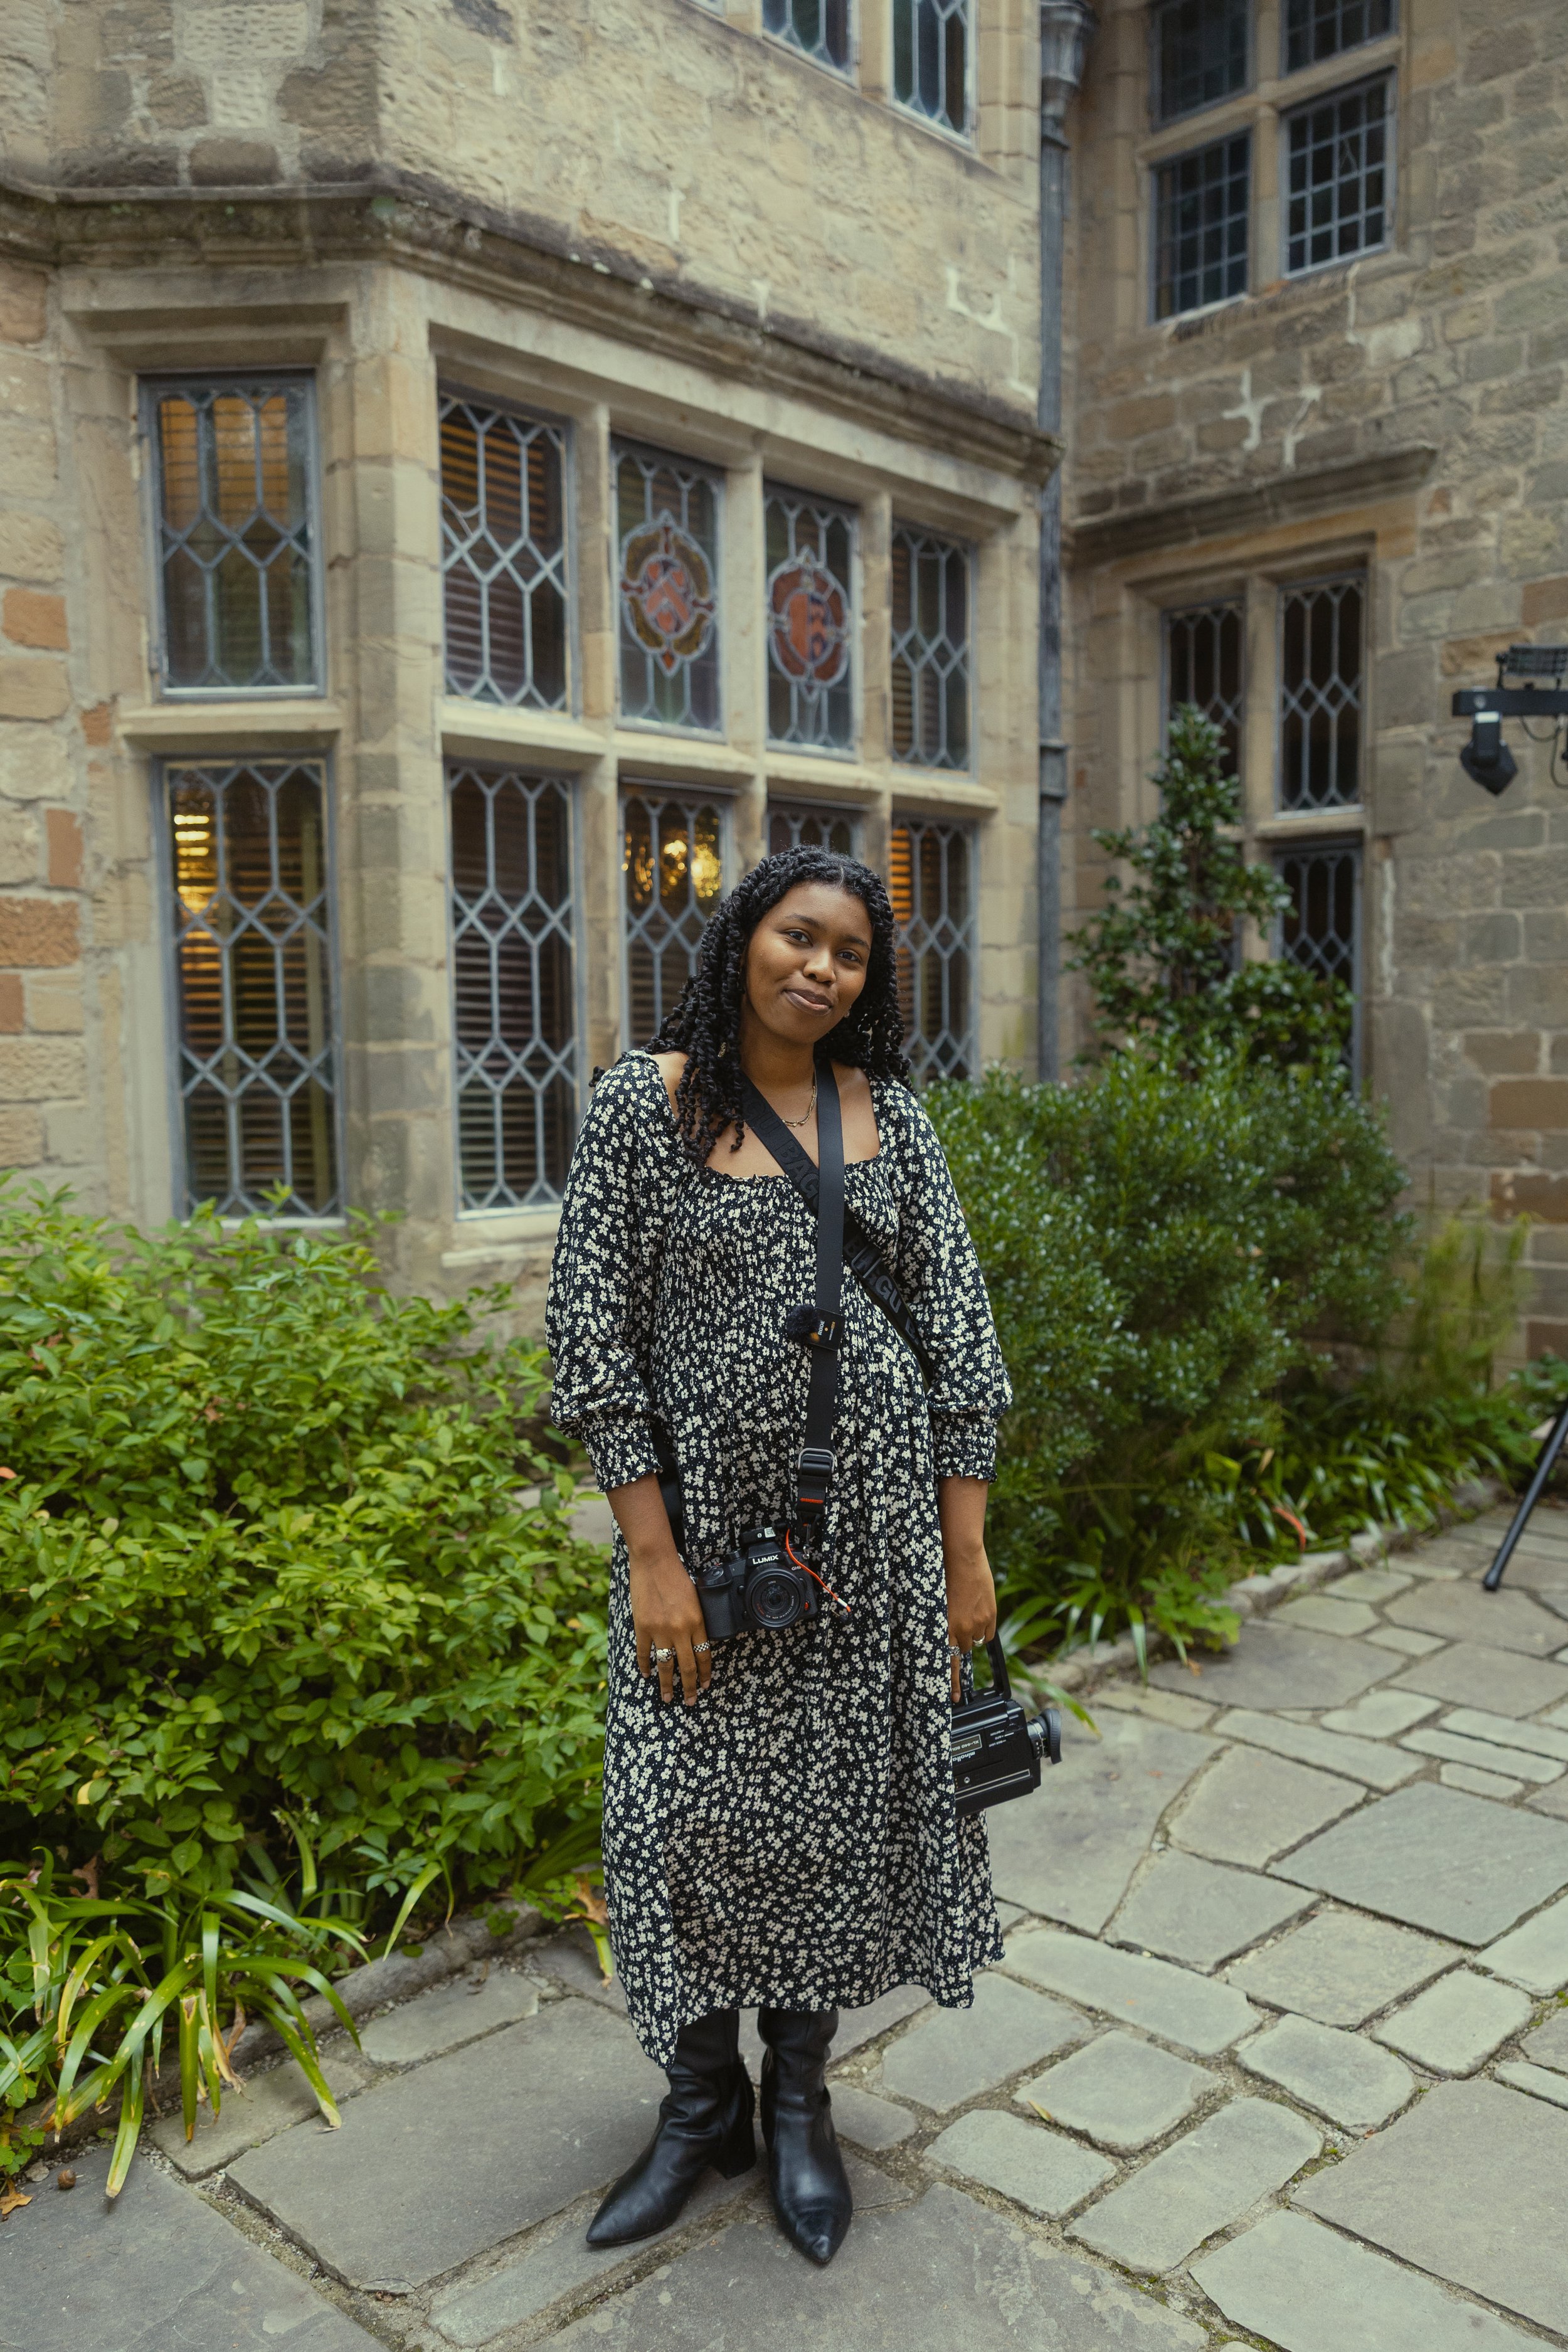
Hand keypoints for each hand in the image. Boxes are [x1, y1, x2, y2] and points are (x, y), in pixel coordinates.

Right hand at [607, 1473, 712, 1706]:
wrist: (654, 1561)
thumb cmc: (677, 1575)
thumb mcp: (696, 1598)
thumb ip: (697, 1620)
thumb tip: (697, 1640)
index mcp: (697, 1622)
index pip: (704, 1655)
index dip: (705, 1673)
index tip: (706, 1685)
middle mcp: (680, 1630)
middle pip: (687, 1666)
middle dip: (690, 1687)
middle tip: (692, 1701)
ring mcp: (660, 1630)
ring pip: (665, 1666)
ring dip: (667, 1685)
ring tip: (667, 1698)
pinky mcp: (642, 1627)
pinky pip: (644, 1653)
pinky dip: (645, 1666)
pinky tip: (647, 1675)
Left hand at [945, 1546, 997, 1701]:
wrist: (961, 1556)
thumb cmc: (941, 1575)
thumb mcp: (934, 1604)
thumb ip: (940, 1624)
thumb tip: (944, 1638)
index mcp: (943, 1628)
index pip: (948, 1662)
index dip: (950, 1682)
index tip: (953, 1698)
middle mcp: (960, 1629)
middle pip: (963, 1650)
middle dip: (960, 1643)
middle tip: (959, 1628)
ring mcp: (977, 1623)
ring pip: (975, 1641)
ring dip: (971, 1633)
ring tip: (966, 1612)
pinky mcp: (990, 1614)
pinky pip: (989, 1633)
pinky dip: (984, 1627)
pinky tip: (979, 1613)